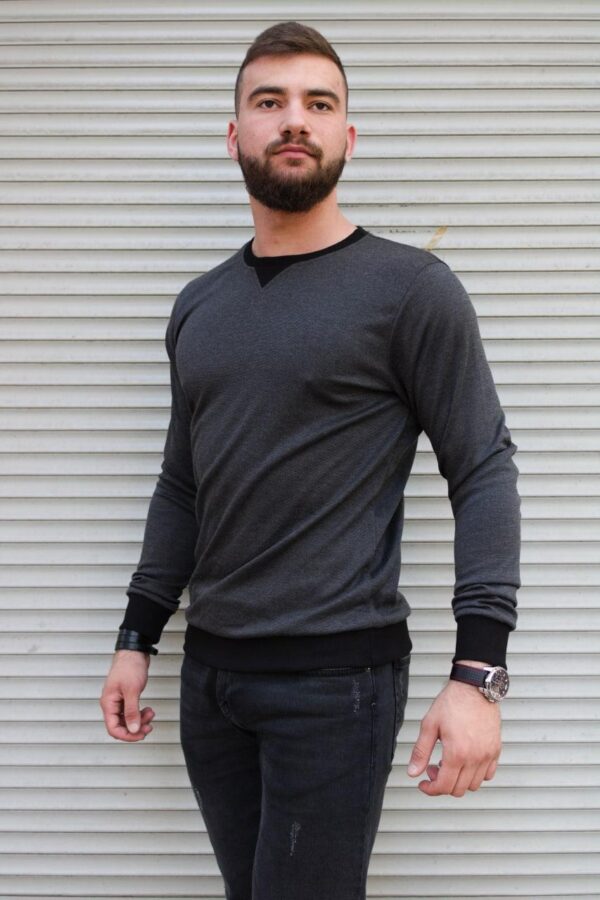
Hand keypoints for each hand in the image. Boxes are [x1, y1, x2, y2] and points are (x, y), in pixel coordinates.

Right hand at [100, 650, 155, 741]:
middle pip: (121, 726)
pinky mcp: (126, 698)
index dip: (127, 735)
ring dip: (140, 720)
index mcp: (108, 703)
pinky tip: (148, 710)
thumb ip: (132, 711)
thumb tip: (133, 729)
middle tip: (149, 726)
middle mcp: (111, 704)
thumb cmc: (129, 667)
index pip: (113, 728)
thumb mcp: (132, 690)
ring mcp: (119, 701)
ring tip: (151, 714)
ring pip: (127, 720)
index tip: (140, 735)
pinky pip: (131, 712)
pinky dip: (140, 713)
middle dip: (136, 728)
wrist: (134, 652)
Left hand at [407, 677, 501, 796]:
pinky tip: (466, 761)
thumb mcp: (429, 725)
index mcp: (457, 753)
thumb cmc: (452, 703)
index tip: (423, 783)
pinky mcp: (496, 749)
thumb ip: (421, 752)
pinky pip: (489, 774)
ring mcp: (488, 755)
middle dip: (442, 784)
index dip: (430, 790)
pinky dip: (476, 775)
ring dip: (459, 780)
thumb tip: (413, 773)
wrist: (474, 687)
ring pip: (474, 785)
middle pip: (459, 790)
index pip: (444, 787)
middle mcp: (475, 758)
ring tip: (449, 763)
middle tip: (434, 767)